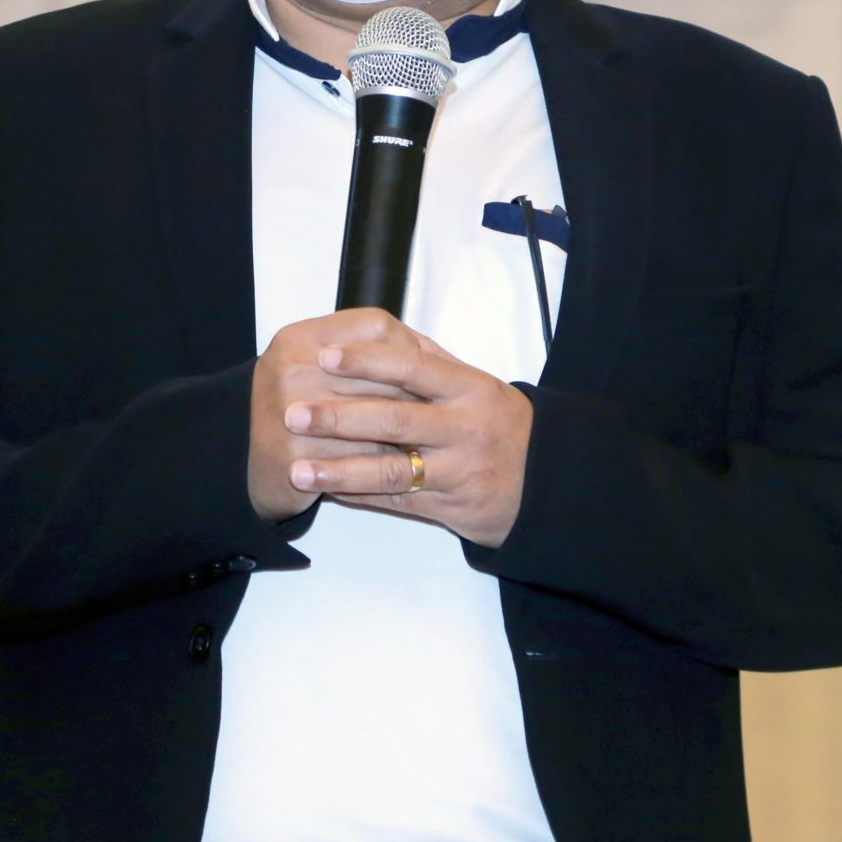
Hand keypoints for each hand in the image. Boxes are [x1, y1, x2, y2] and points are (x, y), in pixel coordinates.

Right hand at [247, 308, 426, 523]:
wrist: (254, 463)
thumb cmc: (303, 410)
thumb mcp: (322, 367)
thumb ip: (370, 351)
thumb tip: (435, 353)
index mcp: (300, 336)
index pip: (376, 327)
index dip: (412, 348)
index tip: (432, 371)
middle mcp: (290, 366)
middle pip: (380, 372)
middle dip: (419, 393)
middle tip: (447, 408)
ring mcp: (290, 410)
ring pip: (377, 415)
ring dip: (410, 429)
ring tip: (432, 436)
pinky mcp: (295, 454)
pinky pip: (362, 456)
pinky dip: (391, 461)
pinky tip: (407, 464)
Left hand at [281, 326, 532, 547]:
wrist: (548, 481)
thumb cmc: (501, 424)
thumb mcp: (479, 385)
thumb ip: (432, 363)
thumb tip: (379, 333)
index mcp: (469, 389)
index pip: (412, 367)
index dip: (366, 360)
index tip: (324, 356)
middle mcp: (464, 428)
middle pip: (394, 419)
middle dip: (338, 417)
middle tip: (293, 413)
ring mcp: (457, 471)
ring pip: (391, 470)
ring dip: (340, 470)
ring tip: (299, 469)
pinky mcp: (450, 508)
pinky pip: (397, 502)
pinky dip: (359, 497)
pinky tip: (326, 492)